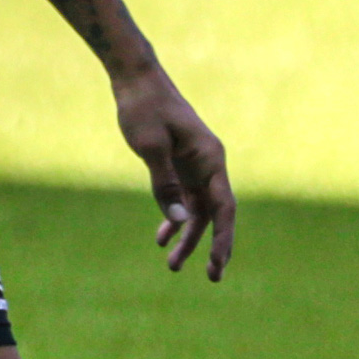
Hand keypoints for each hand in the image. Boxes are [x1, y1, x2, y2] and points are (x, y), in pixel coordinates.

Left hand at [113, 61, 234, 278]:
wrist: (135, 80)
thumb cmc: (143, 109)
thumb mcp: (151, 148)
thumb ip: (165, 184)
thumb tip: (179, 221)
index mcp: (210, 159)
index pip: (223, 207)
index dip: (223, 238)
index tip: (217, 263)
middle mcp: (208, 165)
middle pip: (215, 213)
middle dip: (212, 245)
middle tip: (211, 277)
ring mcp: (195, 166)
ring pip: (197, 210)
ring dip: (187, 237)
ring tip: (172, 265)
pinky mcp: (180, 165)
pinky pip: (183, 199)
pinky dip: (173, 218)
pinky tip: (161, 238)